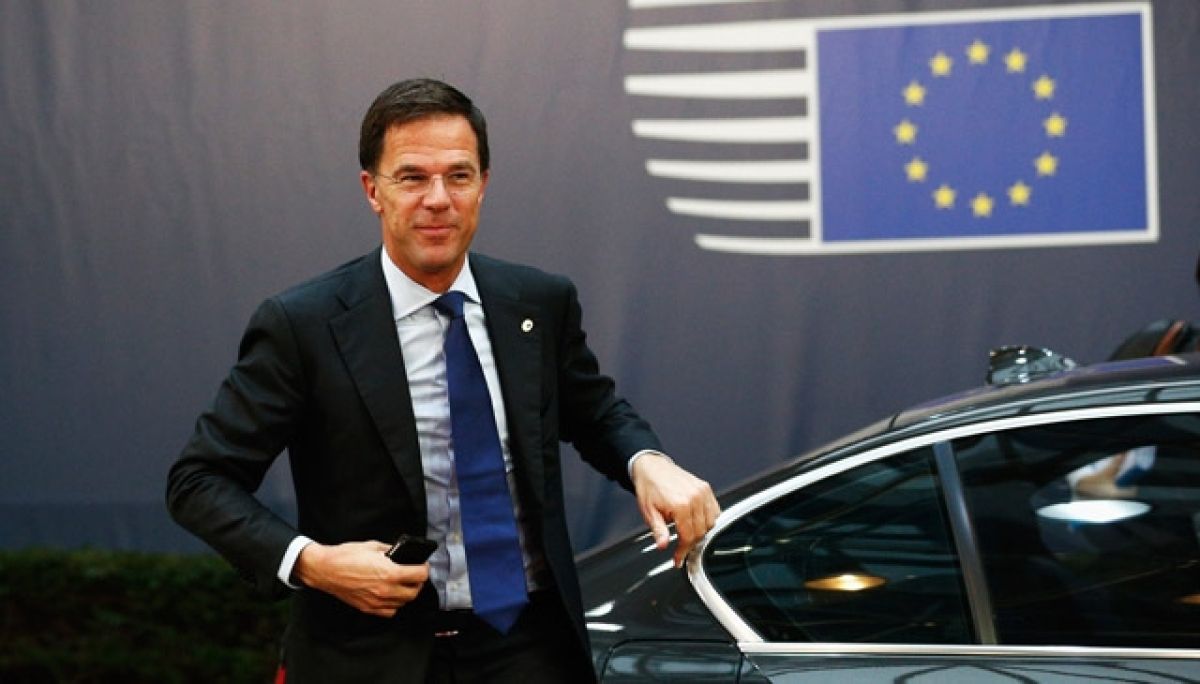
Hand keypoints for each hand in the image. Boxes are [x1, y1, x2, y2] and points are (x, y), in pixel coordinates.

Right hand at [293, 540, 428, 617]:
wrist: (325, 569)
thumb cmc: (346, 556)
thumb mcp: (373, 546)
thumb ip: (391, 551)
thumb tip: (401, 553)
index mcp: (390, 572)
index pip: (420, 575)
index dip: (424, 569)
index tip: (422, 565)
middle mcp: (386, 590)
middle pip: (414, 592)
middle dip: (417, 582)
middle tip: (414, 575)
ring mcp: (377, 601)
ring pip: (403, 603)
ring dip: (406, 594)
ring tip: (402, 584)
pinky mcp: (368, 608)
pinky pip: (389, 612)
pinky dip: (394, 605)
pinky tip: (390, 595)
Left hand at [631, 453, 719, 566]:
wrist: (651, 467)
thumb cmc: (649, 486)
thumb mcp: (648, 512)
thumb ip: (658, 530)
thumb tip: (663, 545)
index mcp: (681, 505)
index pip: (688, 537)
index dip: (683, 551)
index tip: (678, 559)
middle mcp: (695, 498)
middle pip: (701, 532)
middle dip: (691, 543)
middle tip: (681, 548)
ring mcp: (702, 492)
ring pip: (711, 523)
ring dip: (701, 532)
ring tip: (688, 534)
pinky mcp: (706, 488)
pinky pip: (715, 510)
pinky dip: (709, 519)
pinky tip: (697, 522)